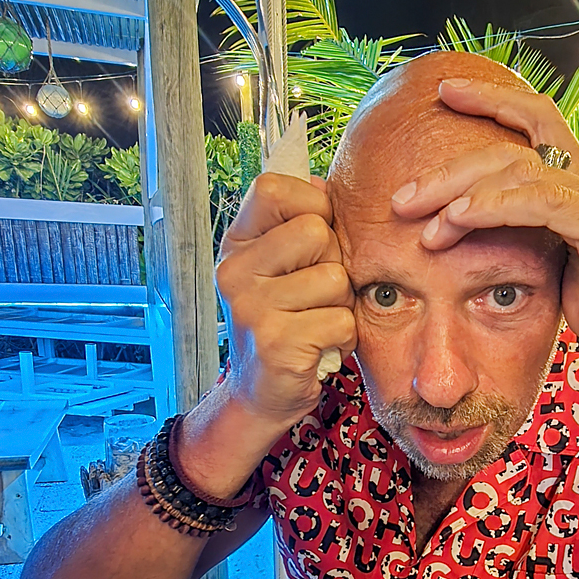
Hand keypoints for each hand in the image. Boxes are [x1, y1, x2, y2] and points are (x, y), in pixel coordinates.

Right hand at [215, 173, 357, 430]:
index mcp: (236, 245)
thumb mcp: (278, 269)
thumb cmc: (282, 325)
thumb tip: (323, 182)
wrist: (261, 395)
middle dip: (333, 265)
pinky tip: (320, 348)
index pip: (273, 190)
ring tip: (316, 325)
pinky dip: (343, 339)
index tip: (314, 241)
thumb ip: (295, 226)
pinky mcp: (277, 343)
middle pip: (316, 233)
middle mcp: (235, 272)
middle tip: (315, 298)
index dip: (311, 206)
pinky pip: (342, 321)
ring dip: (340, 307)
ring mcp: (252, 308)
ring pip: (336, 280)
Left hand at [391, 79, 578, 410]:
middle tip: (402, 194)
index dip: (492, 97)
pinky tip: (460, 218)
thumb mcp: (550, 264)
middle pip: (512, 146)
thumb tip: (466, 222)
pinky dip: (496, 206)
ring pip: (520, 171)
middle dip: (451, 166)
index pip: (535, 119)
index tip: (445, 90)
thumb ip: (520, 233)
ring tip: (419, 218)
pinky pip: (542, 202)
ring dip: (461, 192)